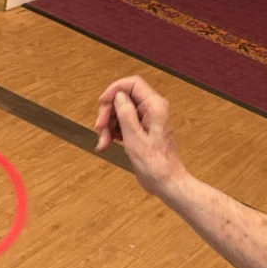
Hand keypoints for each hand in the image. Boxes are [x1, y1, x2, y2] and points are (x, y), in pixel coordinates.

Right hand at [95, 76, 186, 194]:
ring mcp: (148, 120)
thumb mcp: (135, 138)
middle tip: (100, 128)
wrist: (167, 183)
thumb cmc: (156, 165)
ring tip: (103, 142)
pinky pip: (124, 123)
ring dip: (108, 125)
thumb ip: (125, 113)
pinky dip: (114, 132)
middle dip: (109, 112)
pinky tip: (107, 144)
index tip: (102, 102)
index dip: (114, 90)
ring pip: (121, 112)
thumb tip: (118, 95)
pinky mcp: (143, 130)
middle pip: (124, 98)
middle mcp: (153, 109)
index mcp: (155, 107)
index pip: (132, 84)